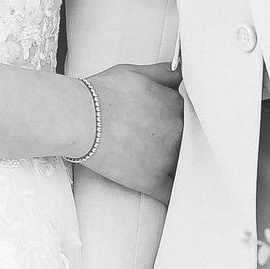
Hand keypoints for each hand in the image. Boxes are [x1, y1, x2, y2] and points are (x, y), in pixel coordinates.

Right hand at [81, 61, 182, 200]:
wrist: (77, 119)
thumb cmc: (101, 93)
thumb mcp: (134, 73)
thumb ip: (163, 73)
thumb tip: (182, 72)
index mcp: (176, 104)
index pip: (192, 114)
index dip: (182, 119)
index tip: (173, 124)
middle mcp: (177, 130)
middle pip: (191, 140)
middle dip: (182, 142)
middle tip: (166, 144)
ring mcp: (166, 157)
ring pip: (185, 166)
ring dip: (182, 167)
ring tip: (172, 169)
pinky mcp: (151, 180)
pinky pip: (171, 194)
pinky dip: (174, 196)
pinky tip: (174, 196)